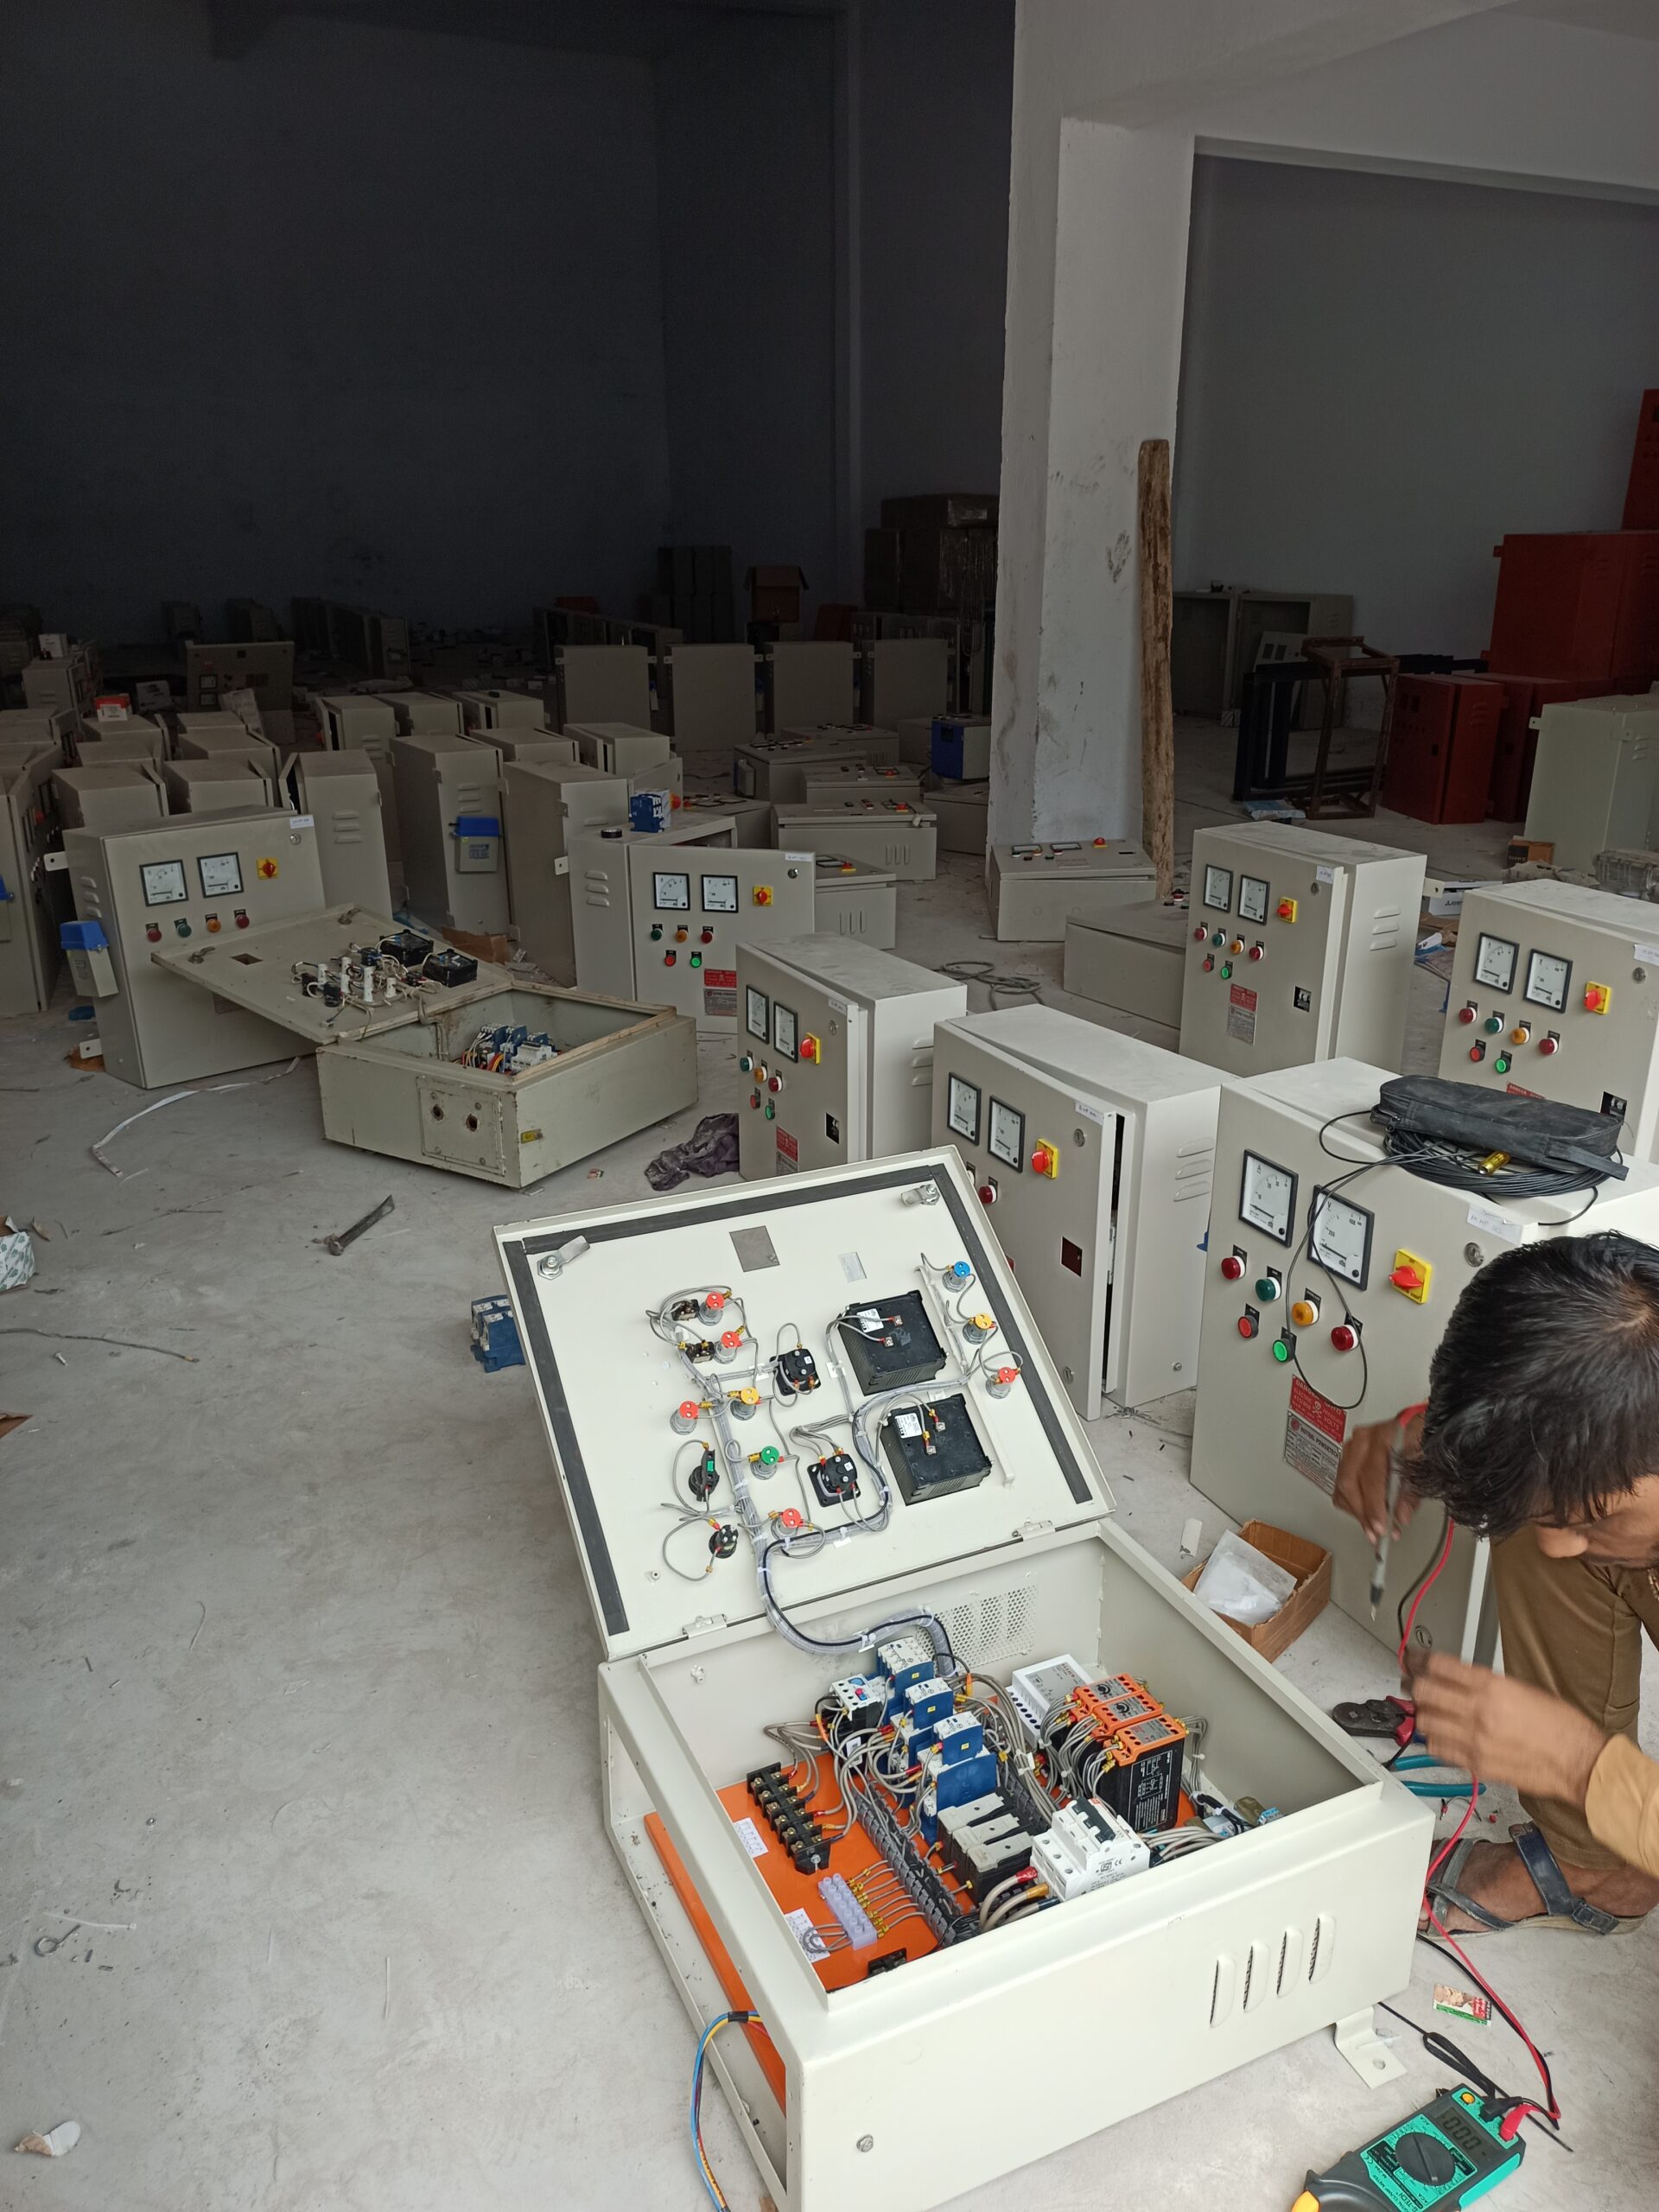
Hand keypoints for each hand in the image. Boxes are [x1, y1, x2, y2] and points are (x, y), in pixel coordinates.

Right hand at [1332, 1410, 1421, 1543]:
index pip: (1370, 1476)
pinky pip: (1342, 1483)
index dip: (1374, 1505)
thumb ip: (1411, 1494)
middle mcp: (1363, 1439)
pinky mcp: (1351, 1456)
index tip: (1380, 1526)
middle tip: (1375, 1532)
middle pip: (1350, 1482)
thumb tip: (1400, 1516)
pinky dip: (1351, 1502)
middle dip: (1362, 1512)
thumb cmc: (1423, 1442)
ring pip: (1342, 1485)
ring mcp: (1353, 1446)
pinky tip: (1363, 1514)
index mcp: (1382, 1436)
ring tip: (1371, 1527)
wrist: (1423, 1428)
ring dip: (1355, 1510)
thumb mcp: (1423, 1467)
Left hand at [1405, 1650, 1607, 1805]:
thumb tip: (1458, 1679)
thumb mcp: (1523, 1689)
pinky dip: (1433, 1739)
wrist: (1578, 1762)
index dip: (1419, 1658)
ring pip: (1425, 1721)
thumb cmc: (1560, 1725)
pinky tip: (1439, 1734)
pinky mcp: (1475, 1765)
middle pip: (1424, 1691)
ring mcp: (1474, 1740)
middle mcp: (1478, 1711)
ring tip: (1425, 1708)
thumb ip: (1487, 1684)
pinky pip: (1437, 1749)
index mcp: (1492, 1687)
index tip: (1413, 1657)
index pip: (1439, 1665)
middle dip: (1414, 1683)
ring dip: (1422, 1712)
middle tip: (1411, 1681)